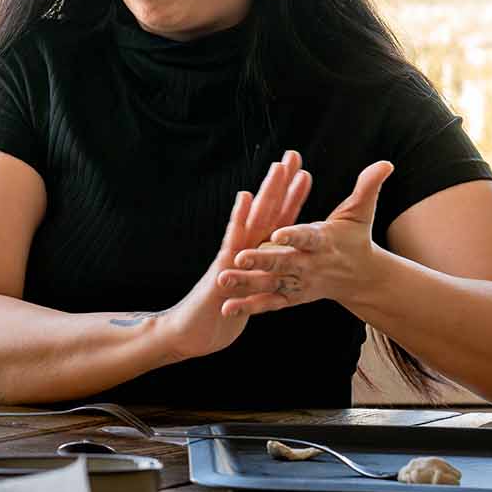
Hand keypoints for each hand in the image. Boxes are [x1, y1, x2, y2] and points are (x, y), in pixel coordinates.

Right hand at [158, 151, 312, 360]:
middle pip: (267, 213)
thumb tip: (270, 270)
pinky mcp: (222, 270)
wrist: (189, 336)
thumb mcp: (249, 297)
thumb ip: (259, 280)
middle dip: (281, 184)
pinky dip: (239, 219)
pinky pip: (232, 241)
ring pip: (254, 220)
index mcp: (254, 258)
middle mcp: (243, 251)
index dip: (291, 198)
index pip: (277, 223)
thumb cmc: (217, 317)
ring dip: (267, 193)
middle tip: (293, 155)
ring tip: (278, 168)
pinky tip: (245, 197)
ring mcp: (232, 258)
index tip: (302, 173)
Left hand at [219, 160, 393, 318]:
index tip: (278, 233)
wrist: (361, 278)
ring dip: (247, 284)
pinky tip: (226, 308)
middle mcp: (310, 265)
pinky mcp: (292, 298)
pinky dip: (249, 307)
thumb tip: (386, 163)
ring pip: (271, 284)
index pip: (308, 238)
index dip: (294, 235)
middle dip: (262, 260)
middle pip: (284, 263)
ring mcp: (300, 283)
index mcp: (323, 242)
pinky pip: (269, 304)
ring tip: (223, 280)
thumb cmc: (355, 239)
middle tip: (240, 257)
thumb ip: (367, 188)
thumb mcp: (361, 213)